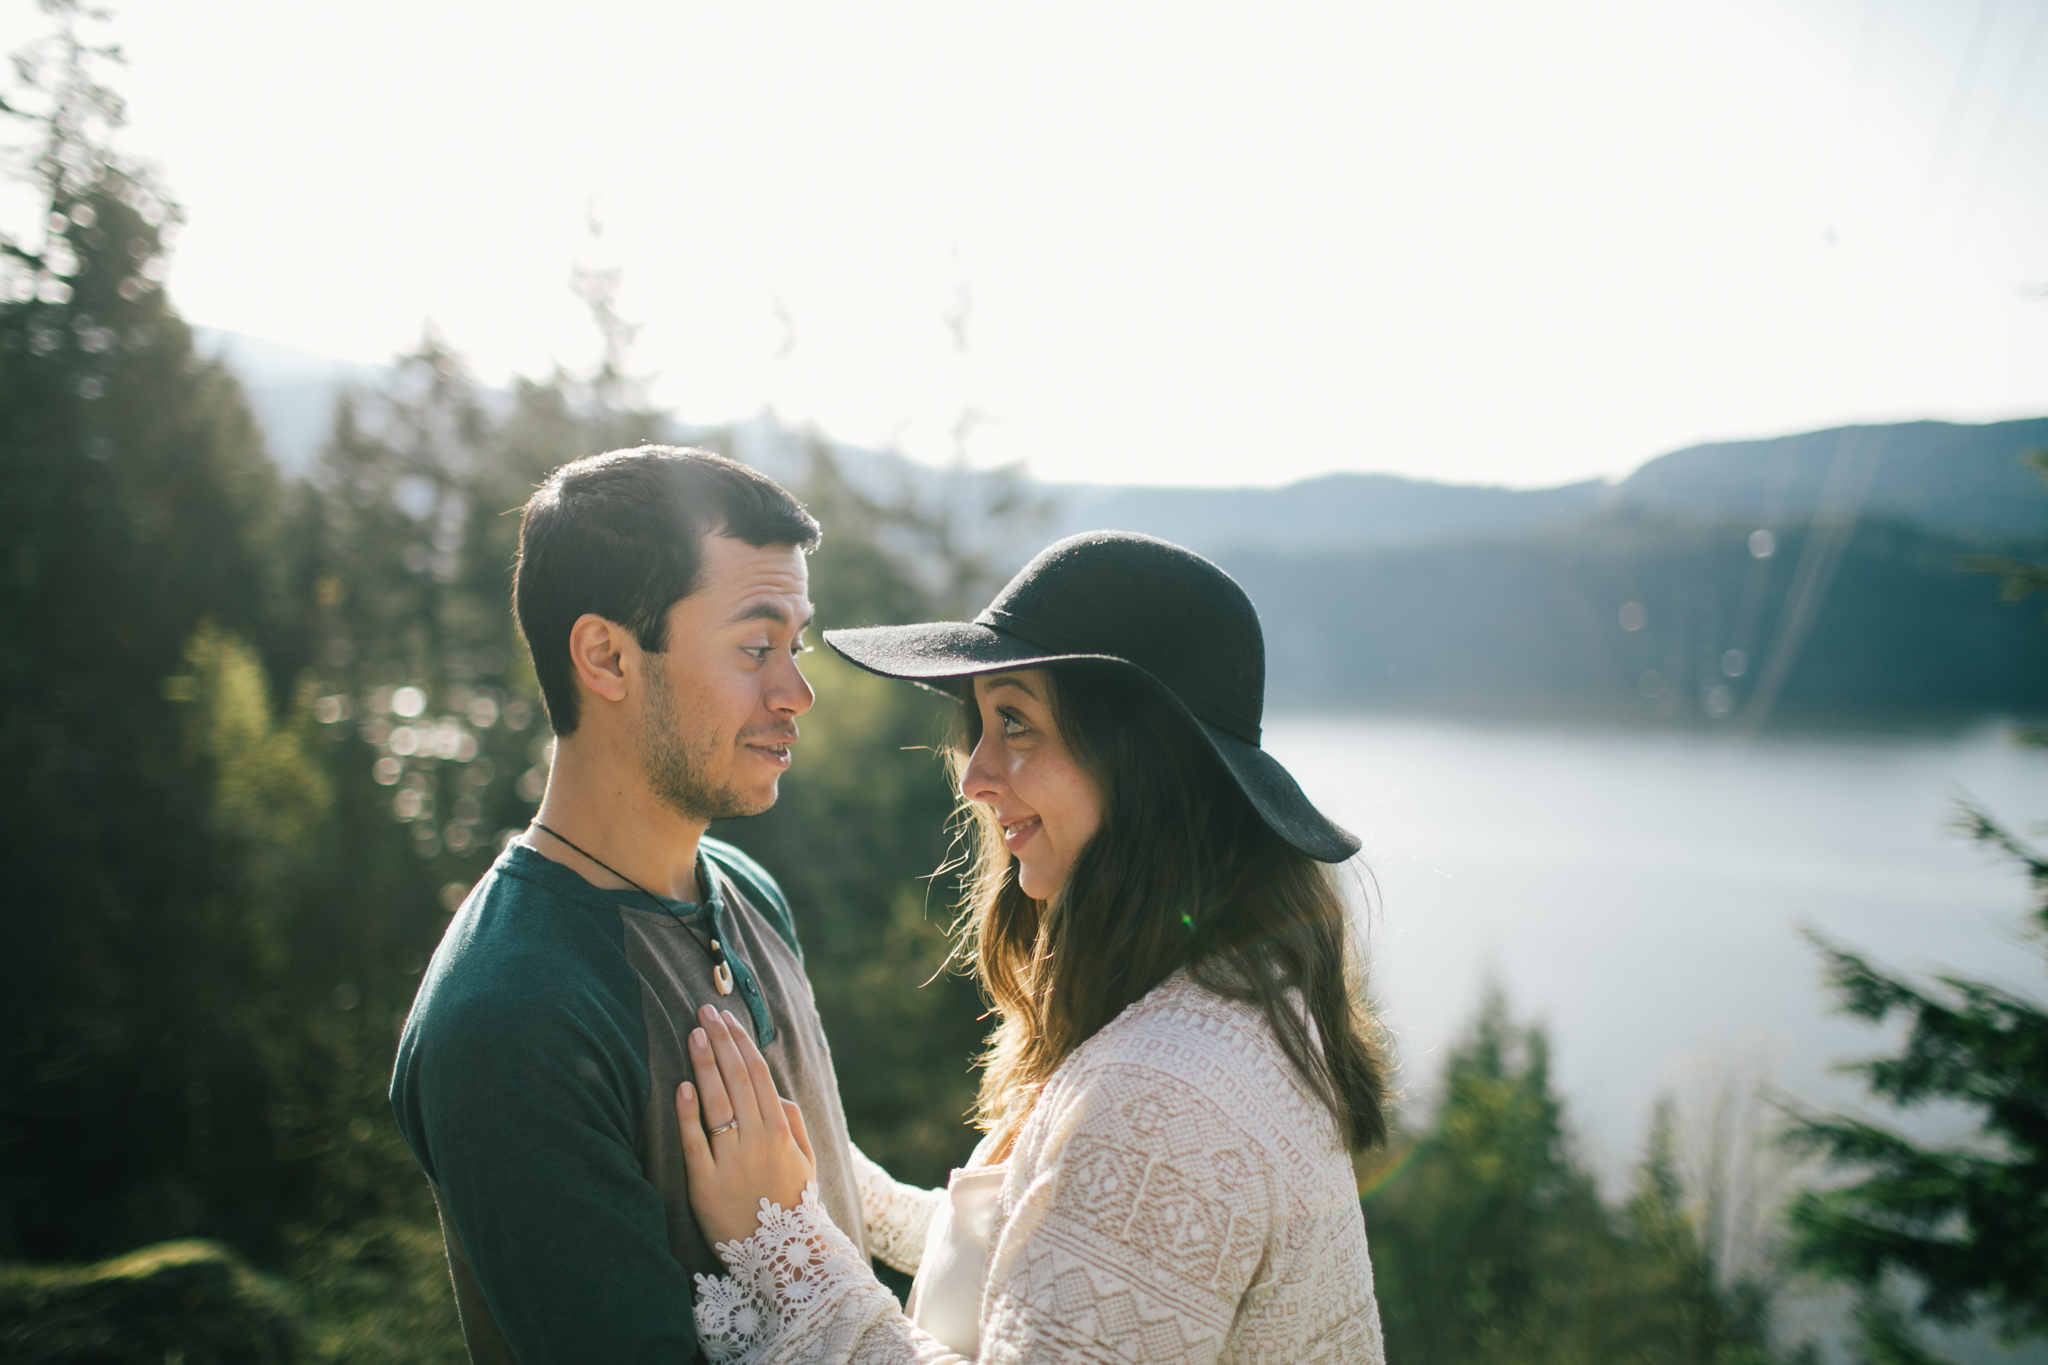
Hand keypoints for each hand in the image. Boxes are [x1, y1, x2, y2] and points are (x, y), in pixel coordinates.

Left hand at [676, 1004, 816, 1247]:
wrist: (784, 1256)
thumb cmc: (791, 1202)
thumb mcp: (806, 1159)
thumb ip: (793, 1120)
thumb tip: (772, 1089)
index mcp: (780, 1129)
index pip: (757, 1073)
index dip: (740, 1042)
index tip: (725, 1018)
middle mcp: (756, 1139)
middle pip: (735, 1079)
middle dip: (720, 1042)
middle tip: (702, 1012)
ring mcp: (730, 1161)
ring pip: (716, 1103)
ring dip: (704, 1065)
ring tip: (693, 1035)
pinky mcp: (705, 1185)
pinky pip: (695, 1144)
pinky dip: (688, 1114)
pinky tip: (681, 1087)